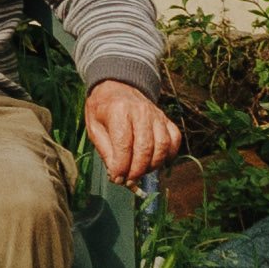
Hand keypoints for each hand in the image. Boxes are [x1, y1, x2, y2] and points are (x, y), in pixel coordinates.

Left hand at [82, 77, 183, 193]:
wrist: (117, 86)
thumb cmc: (103, 109)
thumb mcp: (94, 127)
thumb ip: (106, 151)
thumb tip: (117, 174)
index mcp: (119, 111)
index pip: (124, 145)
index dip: (122, 167)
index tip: (117, 180)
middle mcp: (141, 111)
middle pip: (145, 148)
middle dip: (137, 171)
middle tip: (129, 182)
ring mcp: (156, 114)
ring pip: (162, 146)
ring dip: (153, 166)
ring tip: (140, 172)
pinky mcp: (166, 118)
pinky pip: (174, 139)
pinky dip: (170, 154)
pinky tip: (158, 162)